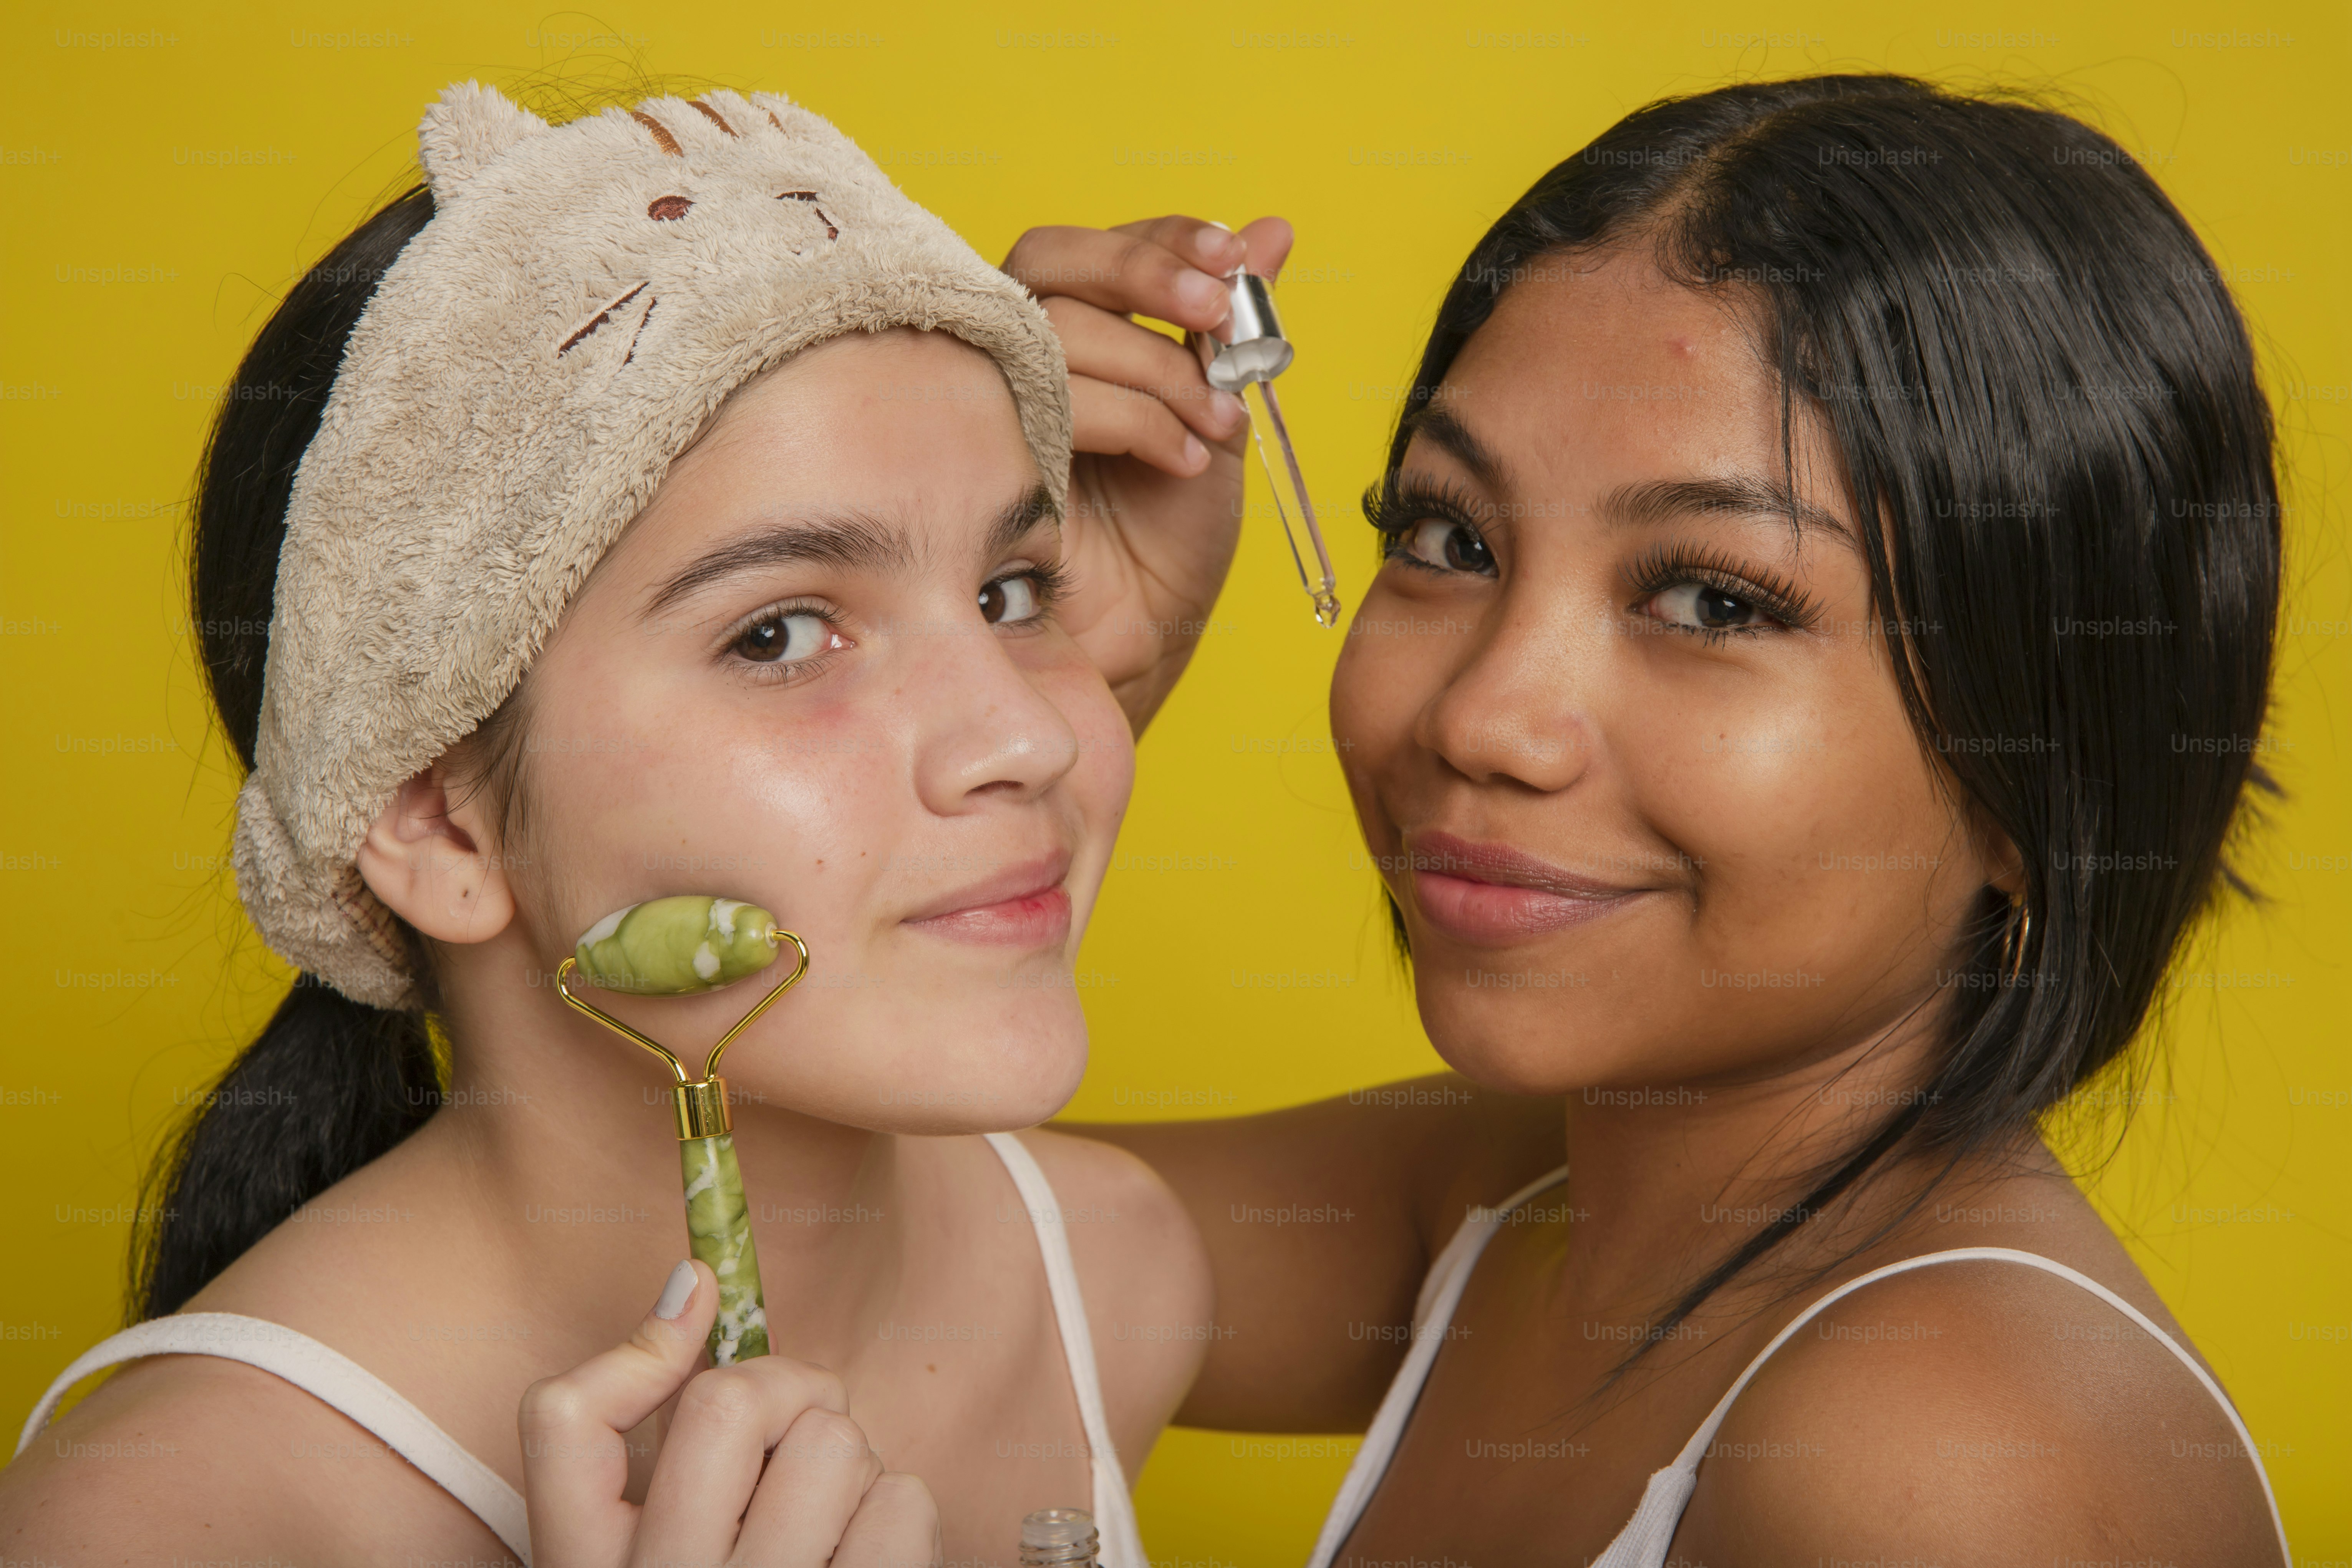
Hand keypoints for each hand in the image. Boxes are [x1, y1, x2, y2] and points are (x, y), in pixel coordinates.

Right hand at [521, 1259, 938, 1567]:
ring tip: (825, 1520)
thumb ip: (639, 1424)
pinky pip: (902, 1501)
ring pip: (834, 1444)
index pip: (565, 1417)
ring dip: (847, 1465)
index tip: (701, 1304)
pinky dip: (897, 1514)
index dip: (646, 1346)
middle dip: (785, 1393)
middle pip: (730, 1402)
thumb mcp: (643, 1540)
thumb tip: (692, 1285)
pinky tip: (862, 1559)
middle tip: (791, 1439)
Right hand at [1003, 215, 1294, 734]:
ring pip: (1060, 330)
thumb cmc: (1171, 525)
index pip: (1099, 245)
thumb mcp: (1221, 406)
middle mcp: (1017, 348)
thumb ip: (1235, 322)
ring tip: (1217, 427)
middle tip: (1216, 313)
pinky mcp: (985, 454)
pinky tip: (1180, 459)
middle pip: (1051, 258)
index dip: (1164, 239)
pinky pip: (1054, 402)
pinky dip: (1134, 419)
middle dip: (1144, 274)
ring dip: (1158, 370)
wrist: (1147, 626)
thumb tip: (1275, 228)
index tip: (1235, 259)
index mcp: (1071, 324)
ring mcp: (991, 397)